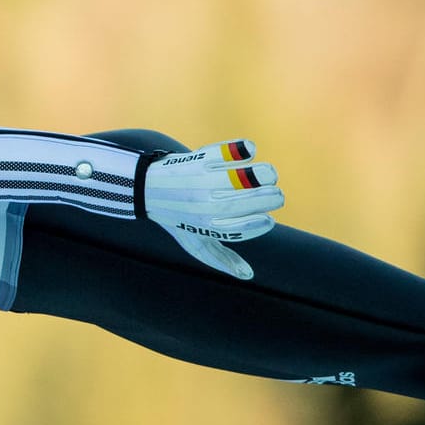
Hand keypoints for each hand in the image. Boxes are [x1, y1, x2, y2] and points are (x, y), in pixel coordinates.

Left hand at [142, 140, 282, 279]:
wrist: (147, 189)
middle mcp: (203, 206)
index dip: (259, 224)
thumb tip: (248, 275)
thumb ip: (222, 259)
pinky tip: (250, 151)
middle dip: (269, 198)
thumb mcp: (196, 243)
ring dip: (262, 174)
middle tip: (277, 196)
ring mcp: (201, 181)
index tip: (268, 220)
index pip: (239, 229)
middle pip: (242, 204)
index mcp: (205, 227)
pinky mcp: (199, 160)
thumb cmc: (179, 219)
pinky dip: (240, 149)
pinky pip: (223, 153)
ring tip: (270, 176)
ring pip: (238, 178)